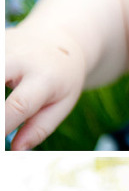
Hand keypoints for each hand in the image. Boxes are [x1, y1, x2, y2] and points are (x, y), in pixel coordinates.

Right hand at [5, 26, 87, 150]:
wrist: (58, 40)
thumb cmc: (60, 80)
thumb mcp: (61, 105)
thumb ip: (39, 128)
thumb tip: (16, 150)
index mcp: (44, 77)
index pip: (19, 104)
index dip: (2, 124)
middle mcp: (20, 58)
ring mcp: (2, 46)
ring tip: (1, 109)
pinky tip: (0, 90)